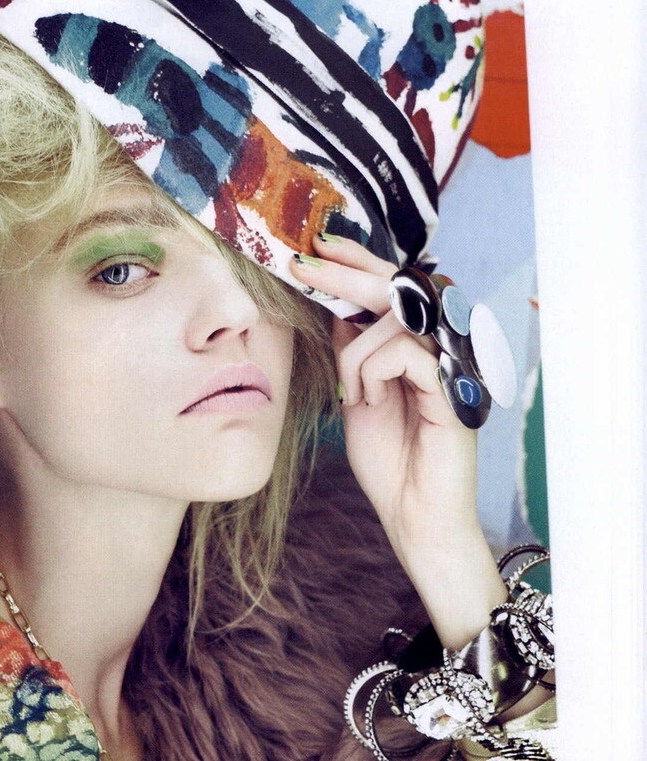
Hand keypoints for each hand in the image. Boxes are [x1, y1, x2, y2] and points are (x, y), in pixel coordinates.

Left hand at [291, 233, 505, 650]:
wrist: (411, 515)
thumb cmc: (389, 462)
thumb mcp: (357, 395)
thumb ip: (354, 351)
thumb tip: (335, 305)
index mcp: (420, 348)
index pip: (392, 291)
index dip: (359, 263)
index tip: (319, 245)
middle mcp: (442, 350)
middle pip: (399, 289)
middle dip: (348, 272)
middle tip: (307, 262)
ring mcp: (452, 367)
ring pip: (396, 322)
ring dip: (357, 355)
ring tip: (355, 394)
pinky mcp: (454, 390)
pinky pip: (405, 354)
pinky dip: (373, 373)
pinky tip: (369, 401)